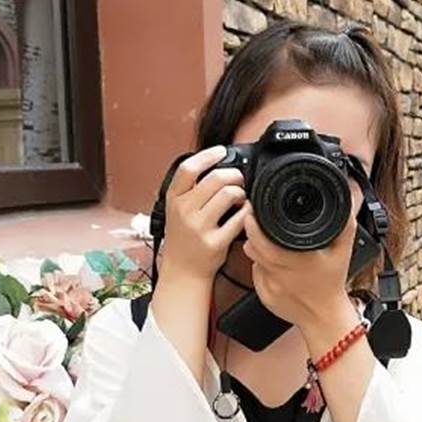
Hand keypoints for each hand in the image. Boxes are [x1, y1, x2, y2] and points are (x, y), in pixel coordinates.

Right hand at [160, 146, 249, 283]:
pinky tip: (245, 213)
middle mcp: (184, 211)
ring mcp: (199, 227)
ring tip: (241, 197)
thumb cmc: (183, 237)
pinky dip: (247, 212)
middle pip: (215, 178)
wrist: (183, 270)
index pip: (188, 168)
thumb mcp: (177, 209)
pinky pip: (239, 219)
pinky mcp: (215, 243)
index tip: (221, 151)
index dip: (207, 155)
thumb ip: (191, 189)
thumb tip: (215, 165)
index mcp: (174, 199)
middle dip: (233, 174)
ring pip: (230, 195)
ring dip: (241, 192)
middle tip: (239, 178)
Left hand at [242, 200, 358, 334]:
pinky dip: (261, 265)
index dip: (254, 225)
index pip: (262, 240)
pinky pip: (256, 274)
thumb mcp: (344, 251)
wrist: (325, 318)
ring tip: (267, 241)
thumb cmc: (333, 284)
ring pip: (253, 259)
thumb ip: (346, 223)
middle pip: (252, 247)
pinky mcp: (264, 296)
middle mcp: (279, 274)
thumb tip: (347, 199)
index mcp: (295, 261)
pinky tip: (275, 264)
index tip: (254, 212)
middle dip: (252, 233)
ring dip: (256, 248)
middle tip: (256, 221)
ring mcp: (269, 286)